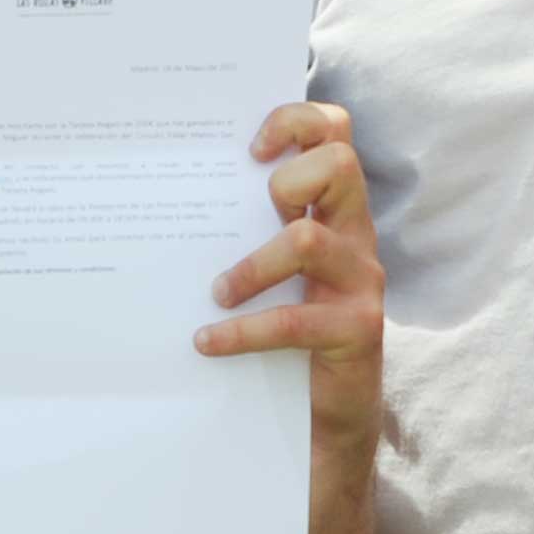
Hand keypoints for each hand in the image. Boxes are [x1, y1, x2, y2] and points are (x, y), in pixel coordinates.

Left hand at [194, 101, 384, 429]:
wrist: (334, 412)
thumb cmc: (292, 332)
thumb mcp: (276, 271)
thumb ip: (250, 231)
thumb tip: (172, 198)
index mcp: (334, 209)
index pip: (335, 132)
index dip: (297, 122)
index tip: (252, 148)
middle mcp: (355, 235)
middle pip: (340, 163)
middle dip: (287, 178)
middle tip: (257, 214)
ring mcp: (361, 280)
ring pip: (307, 240)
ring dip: (251, 266)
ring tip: (217, 292)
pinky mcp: (356, 329)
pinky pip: (293, 320)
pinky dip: (242, 331)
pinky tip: (208, 341)